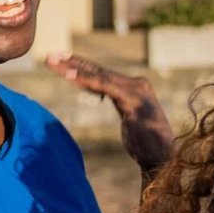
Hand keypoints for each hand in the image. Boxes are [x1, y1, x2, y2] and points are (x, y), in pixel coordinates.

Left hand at [45, 52, 174, 172]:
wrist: (163, 157)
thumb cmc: (147, 143)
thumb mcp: (130, 118)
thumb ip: (121, 103)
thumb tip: (107, 97)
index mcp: (135, 86)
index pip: (102, 74)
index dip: (80, 66)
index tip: (59, 61)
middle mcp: (136, 84)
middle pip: (97, 71)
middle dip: (72, 62)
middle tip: (49, 55)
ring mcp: (135, 90)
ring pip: (97, 75)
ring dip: (73, 68)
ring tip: (53, 61)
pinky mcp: (131, 100)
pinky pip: (103, 86)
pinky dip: (85, 79)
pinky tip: (68, 75)